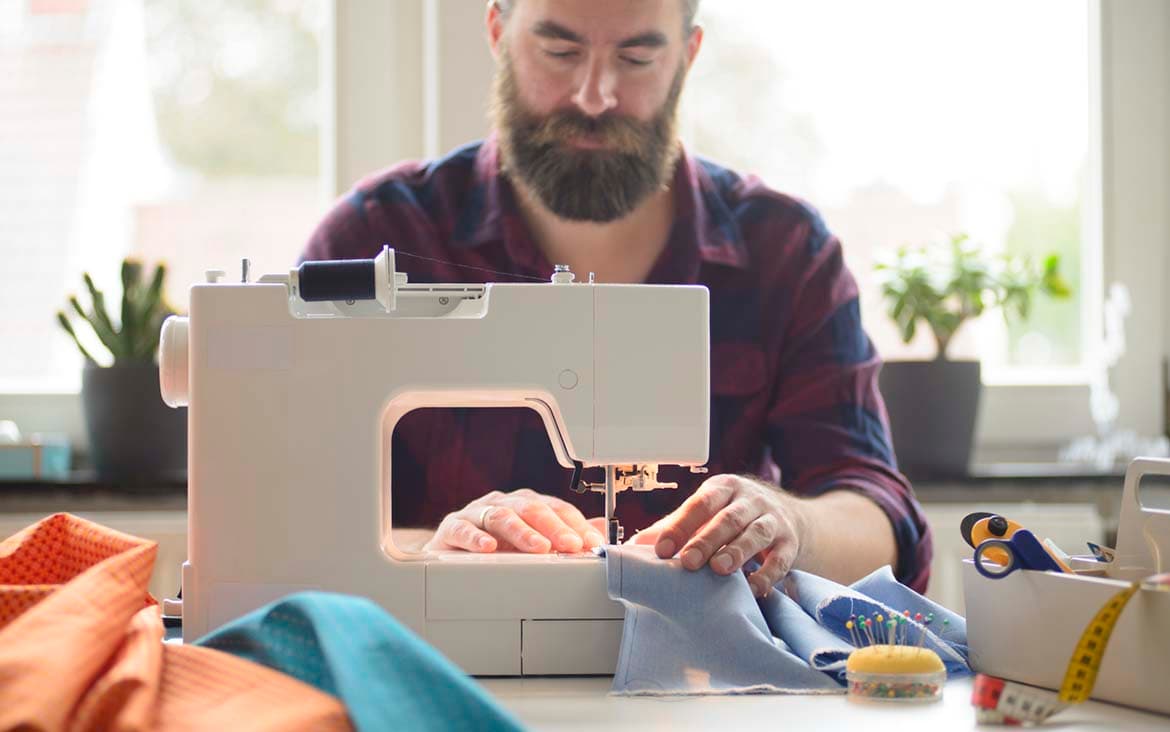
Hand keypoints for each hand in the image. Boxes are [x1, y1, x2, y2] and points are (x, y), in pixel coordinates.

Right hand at [423, 488, 604, 553]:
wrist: (449, 557)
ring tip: (539, 548)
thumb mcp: (534, 544)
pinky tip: (488, 547)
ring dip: (522, 532)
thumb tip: (600, 533)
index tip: (592, 544)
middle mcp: (504, 504)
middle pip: (532, 509)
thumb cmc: (495, 549)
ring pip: (502, 516)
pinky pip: (463, 529)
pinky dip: (476, 537)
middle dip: (555, 527)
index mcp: (526, 505)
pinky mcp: (451, 528)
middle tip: (571, 545)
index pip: (556, 508)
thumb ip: (566, 537)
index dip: (576, 524)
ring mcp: (477, 514)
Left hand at [632, 474, 807, 596]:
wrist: (789, 516)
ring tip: (719, 570)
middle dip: (706, 540)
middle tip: (688, 562)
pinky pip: (781, 559)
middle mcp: (750, 501)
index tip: (661, 549)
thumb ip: (672, 527)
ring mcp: (773, 520)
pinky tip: (753, 589)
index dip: (680, 526)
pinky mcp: (790, 543)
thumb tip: (633, 548)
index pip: (699, 504)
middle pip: (728, 518)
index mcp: (723, 489)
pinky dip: (767, 575)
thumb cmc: (735, 516)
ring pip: (755, 534)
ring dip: (737, 552)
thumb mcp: (706, 513)